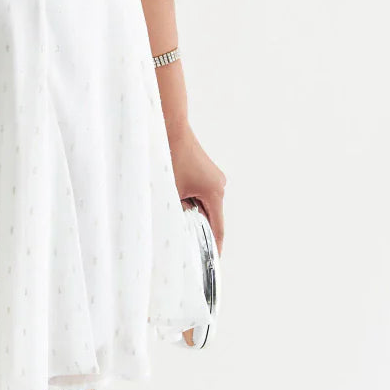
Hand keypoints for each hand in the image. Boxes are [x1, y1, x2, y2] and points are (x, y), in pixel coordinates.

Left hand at [165, 121, 226, 255]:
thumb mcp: (171, 190)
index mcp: (215, 192)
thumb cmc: (169, 156)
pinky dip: (190, 201)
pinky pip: (200, 193)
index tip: (211, 263)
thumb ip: (178, 211)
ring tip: (176, 218)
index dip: (214, 247)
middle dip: (197, 229)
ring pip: (203, 204)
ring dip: (191, 212)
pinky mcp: (205, 172)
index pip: (217, 229)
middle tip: (185, 245)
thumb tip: (181, 226)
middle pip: (210, 216)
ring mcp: (213, 177)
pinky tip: (176, 200)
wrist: (170, 126)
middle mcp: (219, 185)